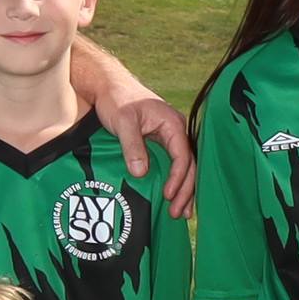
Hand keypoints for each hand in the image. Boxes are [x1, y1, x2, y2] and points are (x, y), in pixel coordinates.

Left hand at [82, 49, 197, 213]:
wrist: (109, 85)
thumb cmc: (117, 99)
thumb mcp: (123, 121)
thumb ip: (133, 146)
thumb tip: (141, 173)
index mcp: (172, 123)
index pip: (183, 155)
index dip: (178, 177)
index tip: (168, 195)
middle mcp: (176, 131)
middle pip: (189, 165)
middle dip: (185, 190)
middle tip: (177, 213)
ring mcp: (170, 137)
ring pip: (184, 167)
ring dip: (184, 189)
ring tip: (180, 214)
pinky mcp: (160, 142)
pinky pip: (173, 164)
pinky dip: (175, 182)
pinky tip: (173, 197)